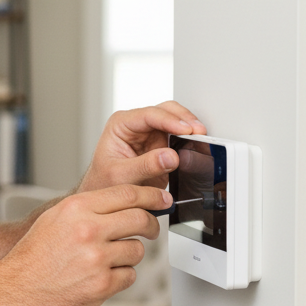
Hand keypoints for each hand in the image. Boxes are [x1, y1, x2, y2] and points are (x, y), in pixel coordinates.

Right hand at [0, 184, 171, 305]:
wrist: (17, 288)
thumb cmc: (34, 254)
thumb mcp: (55, 218)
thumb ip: (89, 208)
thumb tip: (125, 202)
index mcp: (76, 208)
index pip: (127, 194)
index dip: (151, 195)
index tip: (161, 198)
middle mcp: (88, 230)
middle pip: (140, 219)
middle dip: (151, 225)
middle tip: (150, 230)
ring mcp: (97, 258)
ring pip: (137, 250)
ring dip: (128, 254)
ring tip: (105, 259)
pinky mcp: (103, 284)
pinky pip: (130, 275)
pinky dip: (119, 276)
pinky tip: (99, 275)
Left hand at [79, 101, 206, 191]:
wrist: (108, 195)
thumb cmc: (105, 182)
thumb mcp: (121, 176)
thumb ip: (145, 166)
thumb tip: (170, 156)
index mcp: (120, 125)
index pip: (148, 115)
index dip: (170, 120)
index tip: (186, 129)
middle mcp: (136, 125)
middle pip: (165, 110)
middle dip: (184, 119)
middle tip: (198, 132)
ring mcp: (150, 133)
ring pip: (176, 120)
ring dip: (190, 127)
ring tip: (201, 138)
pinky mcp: (162, 145)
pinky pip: (180, 137)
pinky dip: (190, 139)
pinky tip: (197, 146)